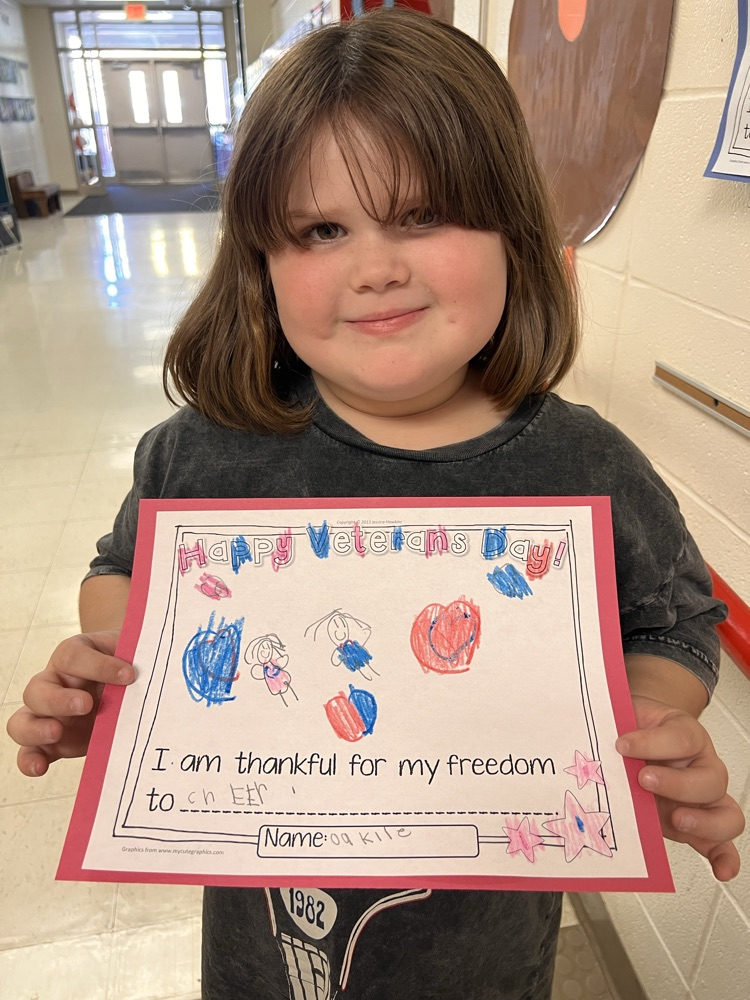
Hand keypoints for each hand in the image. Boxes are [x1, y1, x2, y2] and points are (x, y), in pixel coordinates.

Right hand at [5, 631, 134, 776]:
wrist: (133, 680)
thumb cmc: (132, 662)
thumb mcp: (136, 655)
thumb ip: (141, 660)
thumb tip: (163, 668)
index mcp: (75, 655)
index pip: (74, 656)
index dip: (98, 664)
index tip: (129, 675)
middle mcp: (55, 683)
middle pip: (38, 688)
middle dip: (59, 699)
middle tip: (87, 704)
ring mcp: (50, 714)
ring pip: (23, 720)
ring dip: (36, 729)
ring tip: (57, 732)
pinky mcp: (54, 742)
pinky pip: (30, 751)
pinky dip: (30, 760)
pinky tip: (40, 767)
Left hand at [617, 695, 744, 881]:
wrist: (632, 735)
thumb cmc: (632, 726)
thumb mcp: (624, 716)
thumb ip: (615, 726)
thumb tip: (595, 738)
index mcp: (686, 734)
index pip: (681, 737)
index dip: (652, 742)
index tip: (622, 744)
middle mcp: (701, 766)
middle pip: (710, 778)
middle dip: (676, 783)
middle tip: (643, 780)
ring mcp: (702, 799)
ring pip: (726, 814)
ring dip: (702, 822)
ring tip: (675, 819)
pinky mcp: (695, 826)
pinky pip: (720, 845)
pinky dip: (724, 859)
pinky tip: (719, 870)